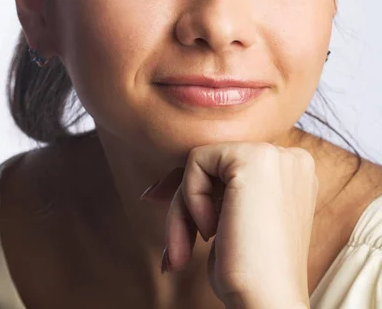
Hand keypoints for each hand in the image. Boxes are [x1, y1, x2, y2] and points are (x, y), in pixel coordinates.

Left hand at [140, 142, 316, 307]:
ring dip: (182, 211)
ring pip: (202, 162)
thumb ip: (215, 192)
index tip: (164, 210)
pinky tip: (210, 231)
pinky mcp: (254, 158)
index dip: (196, 189)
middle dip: (184, 204)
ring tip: (184, 252)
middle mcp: (289, 157)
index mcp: (291, 173)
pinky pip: (197, 161)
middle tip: (174, 253)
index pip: (228, 166)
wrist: (267, 302)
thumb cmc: (248, 273)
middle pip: (215, 164)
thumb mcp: (233, 221)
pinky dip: (190, 198)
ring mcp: (275, 155)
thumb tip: (158, 188)